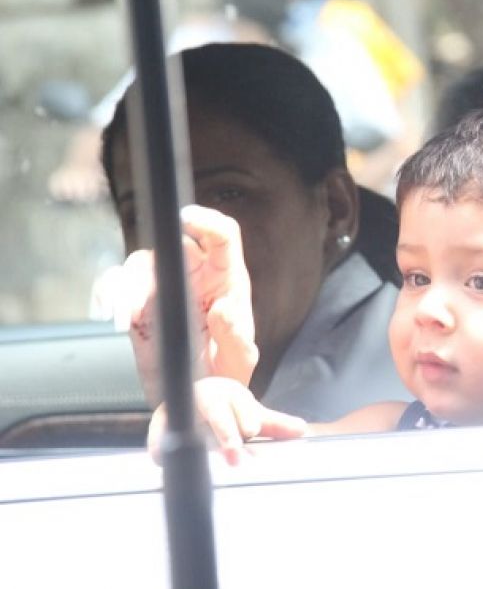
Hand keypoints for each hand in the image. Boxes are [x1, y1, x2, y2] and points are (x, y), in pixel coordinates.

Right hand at [119, 205, 257, 406]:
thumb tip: (223, 309)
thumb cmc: (226, 375)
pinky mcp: (137, 305)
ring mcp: (164, 288)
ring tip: (124, 318)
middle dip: (156, 264)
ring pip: (140, 264)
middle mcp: (196, 277)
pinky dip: (106, 293)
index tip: (187, 219)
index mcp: (227, 280)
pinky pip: (116, 284)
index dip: (207, 221)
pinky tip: (108, 315)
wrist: (199, 400)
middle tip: (142, 300)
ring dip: (126, 286)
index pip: (222, 237)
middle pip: (174, 246)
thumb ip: (235, 336)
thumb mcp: (239, 361)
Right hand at [147, 377, 306, 465]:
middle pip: (216, 413)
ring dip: (192, 442)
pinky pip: (158, 432)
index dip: (245, 418)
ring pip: (187, 421)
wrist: (196, 395)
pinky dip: (158, 444)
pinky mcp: (161, 422)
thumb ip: (275, 424)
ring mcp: (183, 409)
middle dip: (225, 433)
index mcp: (230, 394)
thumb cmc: (228, 407)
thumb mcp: (252, 414)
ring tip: (200, 458)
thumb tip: (302, 430)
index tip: (252, 431)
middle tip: (235, 456)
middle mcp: (206, 398)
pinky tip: (159, 458)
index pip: (239, 405)